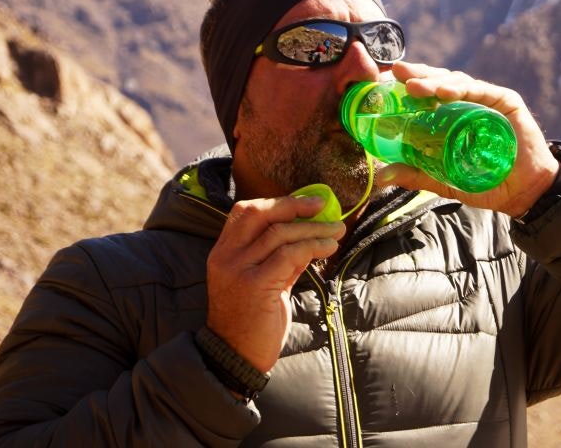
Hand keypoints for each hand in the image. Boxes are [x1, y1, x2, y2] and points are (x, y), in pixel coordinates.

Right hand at [205, 195, 344, 371]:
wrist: (236, 359)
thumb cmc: (251, 322)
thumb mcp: (264, 283)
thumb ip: (280, 259)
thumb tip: (309, 235)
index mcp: (223, 252)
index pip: (246, 211)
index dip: (279, 202)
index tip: (309, 202)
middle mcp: (226, 256)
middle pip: (261, 213)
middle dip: (296, 206)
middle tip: (324, 207)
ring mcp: (238, 269)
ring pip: (280, 233)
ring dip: (315, 229)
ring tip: (337, 230)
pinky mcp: (255, 284)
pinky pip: (290, 254)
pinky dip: (314, 246)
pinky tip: (329, 248)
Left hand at [377, 61, 559, 216]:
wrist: (523, 193)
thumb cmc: (486, 182)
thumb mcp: (445, 179)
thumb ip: (416, 175)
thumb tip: (381, 176)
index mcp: (454, 116)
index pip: (429, 94)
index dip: (409, 85)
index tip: (386, 82)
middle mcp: (469, 103)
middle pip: (440, 82)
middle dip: (418, 75)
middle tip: (397, 73)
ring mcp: (488, 100)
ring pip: (457, 83)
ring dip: (435, 82)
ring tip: (415, 87)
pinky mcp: (506, 102)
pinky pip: (481, 91)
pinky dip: (462, 89)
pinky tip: (445, 91)